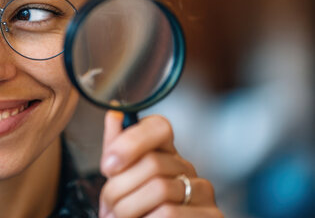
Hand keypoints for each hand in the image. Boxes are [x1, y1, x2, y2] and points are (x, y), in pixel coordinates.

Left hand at [98, 111, 222, 217]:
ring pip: (160, 189)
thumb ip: (116, 150)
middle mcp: (187, 169)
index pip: (159, 126)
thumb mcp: (121, 181)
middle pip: (152, 162)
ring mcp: (203, 192)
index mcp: (164, 154)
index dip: (131, 141)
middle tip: (108, 207)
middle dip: (118, 188)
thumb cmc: (136, 212)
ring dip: (128, 209)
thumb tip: (114, 113)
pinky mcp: (213, 215)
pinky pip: (170, 213)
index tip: (108, 166)